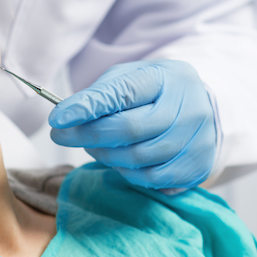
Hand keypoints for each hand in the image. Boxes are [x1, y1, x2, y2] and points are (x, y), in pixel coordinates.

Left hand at [48, 60, 215, 189]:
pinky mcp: (198, 165)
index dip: (87, 107)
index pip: (122, 92)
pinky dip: (128, 173)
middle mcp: (187, 107)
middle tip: (64, 136)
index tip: (57, 119)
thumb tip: (65, 118)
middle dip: (88, 136)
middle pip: (128, 129)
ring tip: (95, 145)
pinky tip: (121, 161)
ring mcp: (196, 138)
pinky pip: (152, 179)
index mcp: (165, 77)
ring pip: (138, 159)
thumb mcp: (127, 79)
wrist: (198, 106)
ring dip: (106, 156)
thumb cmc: (152, 92)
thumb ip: (99, 95)